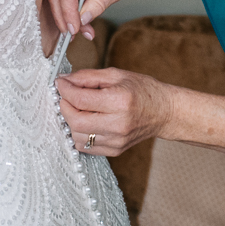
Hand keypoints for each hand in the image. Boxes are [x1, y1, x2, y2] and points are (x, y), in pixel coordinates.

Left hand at [56, 67, 171, 156]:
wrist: (164, 112)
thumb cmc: (143, 90)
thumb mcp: (116, 75)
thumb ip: (87, 77)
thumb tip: (64, 80)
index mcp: (119, 101)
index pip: (80, 100)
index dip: (64, 90)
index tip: (60, 82)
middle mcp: (118, 124)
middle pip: (75, 121)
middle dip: (64, 107)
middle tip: (65, 96)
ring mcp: (116, 140)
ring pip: (77, 136)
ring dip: (71, 121)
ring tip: (77, 108)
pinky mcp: (115, 150)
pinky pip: (85, 146)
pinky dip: (80, 133)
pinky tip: (87, 120)